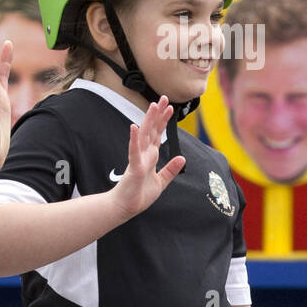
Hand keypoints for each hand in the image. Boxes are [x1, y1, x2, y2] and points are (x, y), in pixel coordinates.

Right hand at [109, 96, 184, 218]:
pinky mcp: (133, 169)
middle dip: (158, 114)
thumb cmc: (139, 195)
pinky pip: (134, 152)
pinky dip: (134, 140)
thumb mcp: (161, 182)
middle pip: (151, 130)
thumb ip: (170, 169)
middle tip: (163, 98)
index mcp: (150, 157)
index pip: (158, 135)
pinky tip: (134, 128)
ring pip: (144, 136)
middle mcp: (143, 155)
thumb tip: (182, 157)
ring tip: (152, 106)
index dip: (164, 121)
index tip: (170, 107)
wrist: (125, 208)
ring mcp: (138, 160)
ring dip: (148, 121)